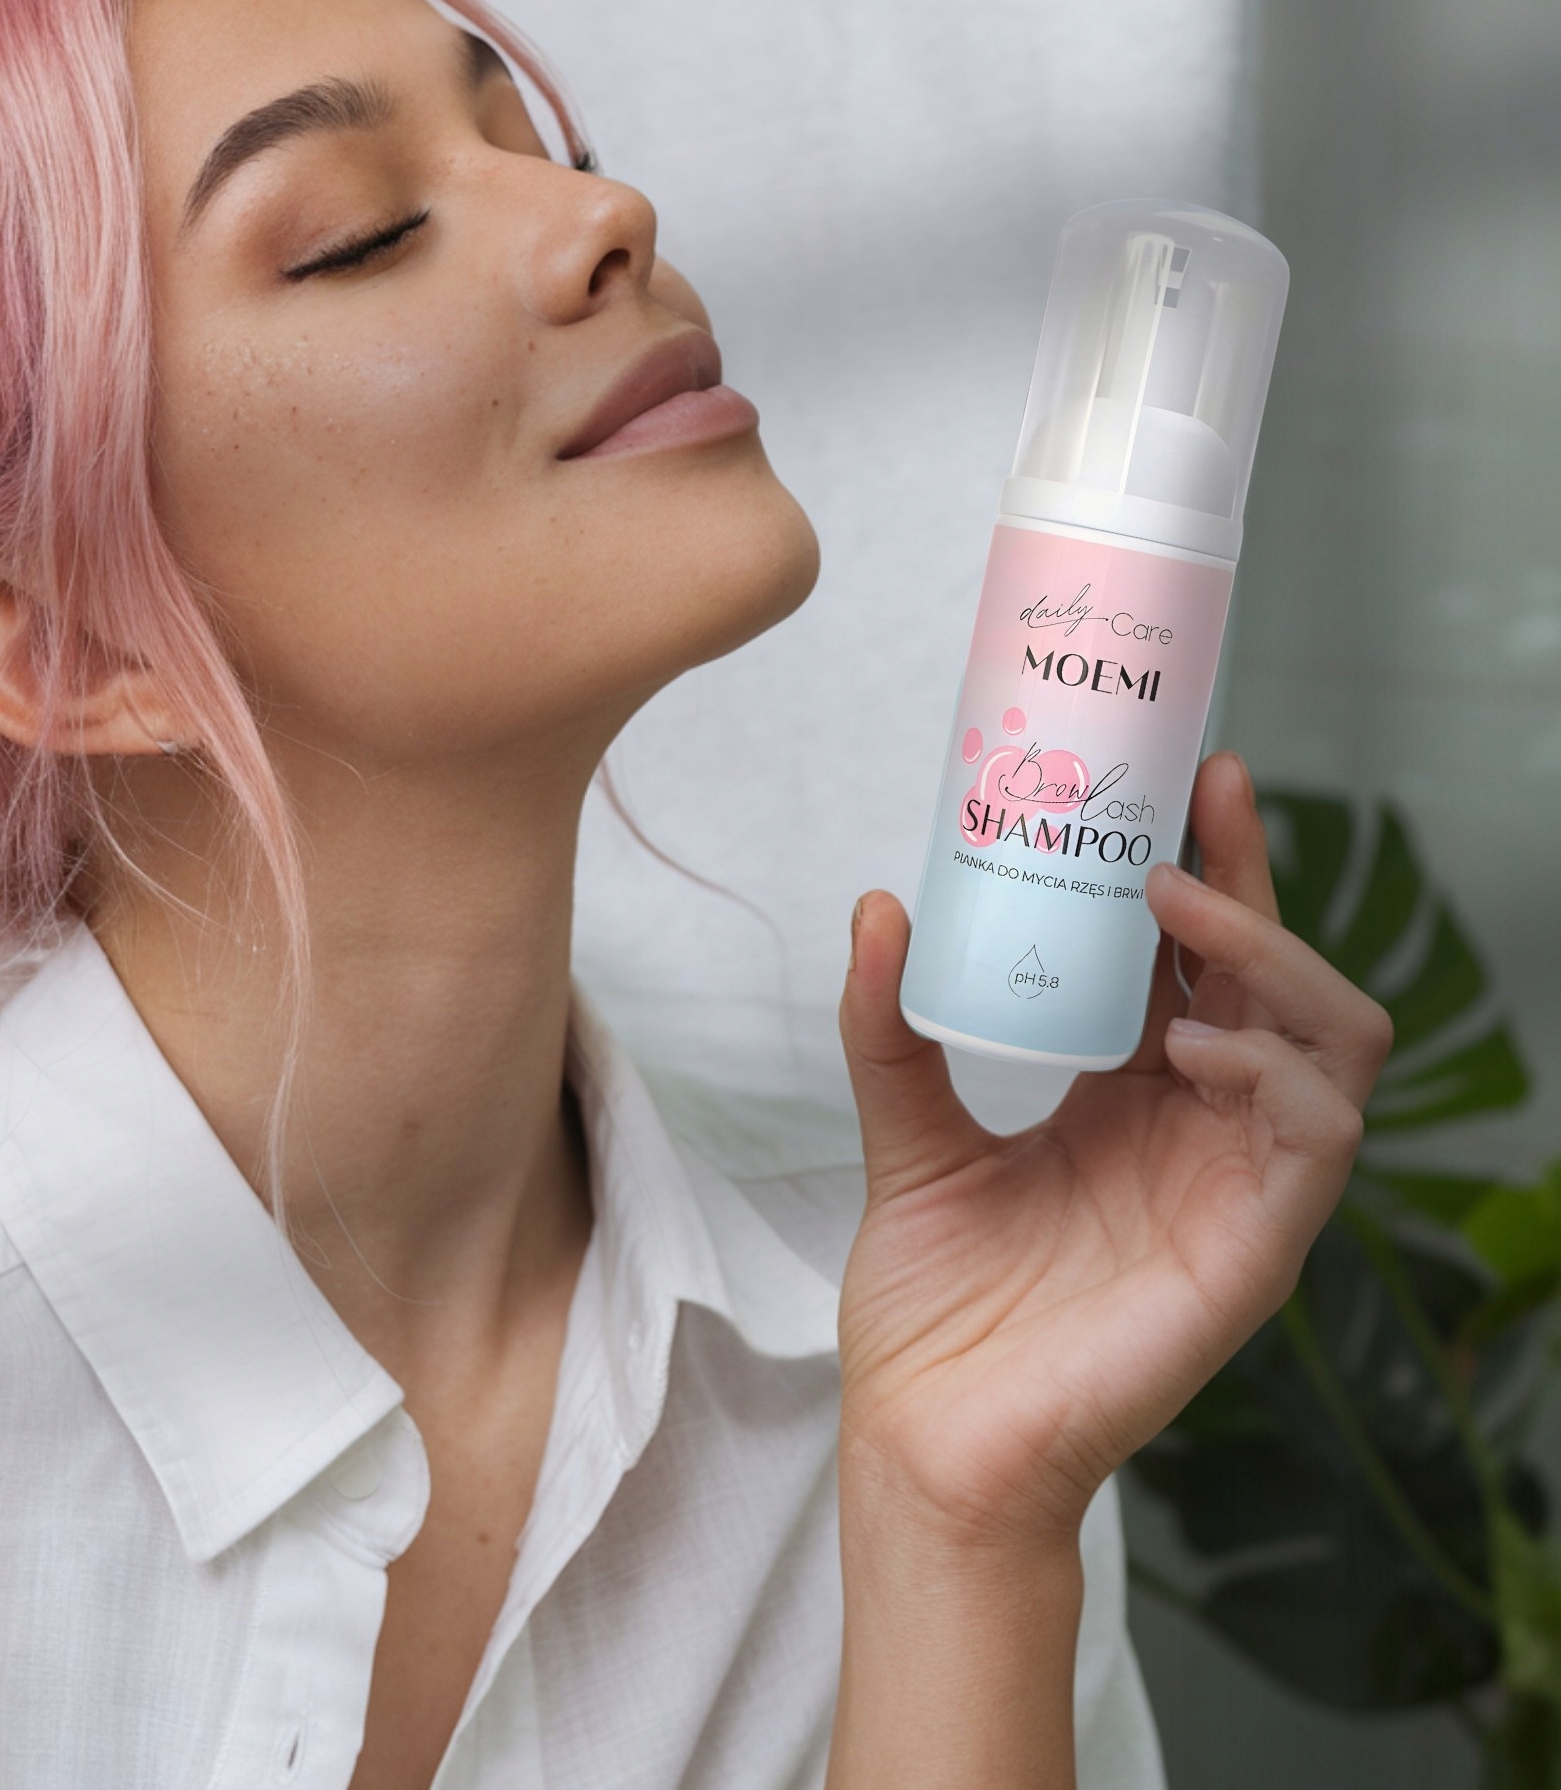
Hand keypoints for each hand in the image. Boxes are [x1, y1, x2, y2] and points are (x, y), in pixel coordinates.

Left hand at [833, 750, 1393, 1553]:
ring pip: (1330, 1037)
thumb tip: (879, 905)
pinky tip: (1186, 1047)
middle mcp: (1197, 1126)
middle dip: (1250, 878)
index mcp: (1129, 1092)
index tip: (1178, 775)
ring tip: (1177, 908)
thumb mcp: (904, 1132)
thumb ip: (889, 1025)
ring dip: (1270, 954)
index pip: (1196, 959)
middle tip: (1196, 800)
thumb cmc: (932, 1302)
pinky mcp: (1254, 1249)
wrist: (927, 1434)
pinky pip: (1318, 1136)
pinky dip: (1269, 1070)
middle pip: (1274, 975)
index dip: (1203, 866)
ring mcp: (1236, 1185)